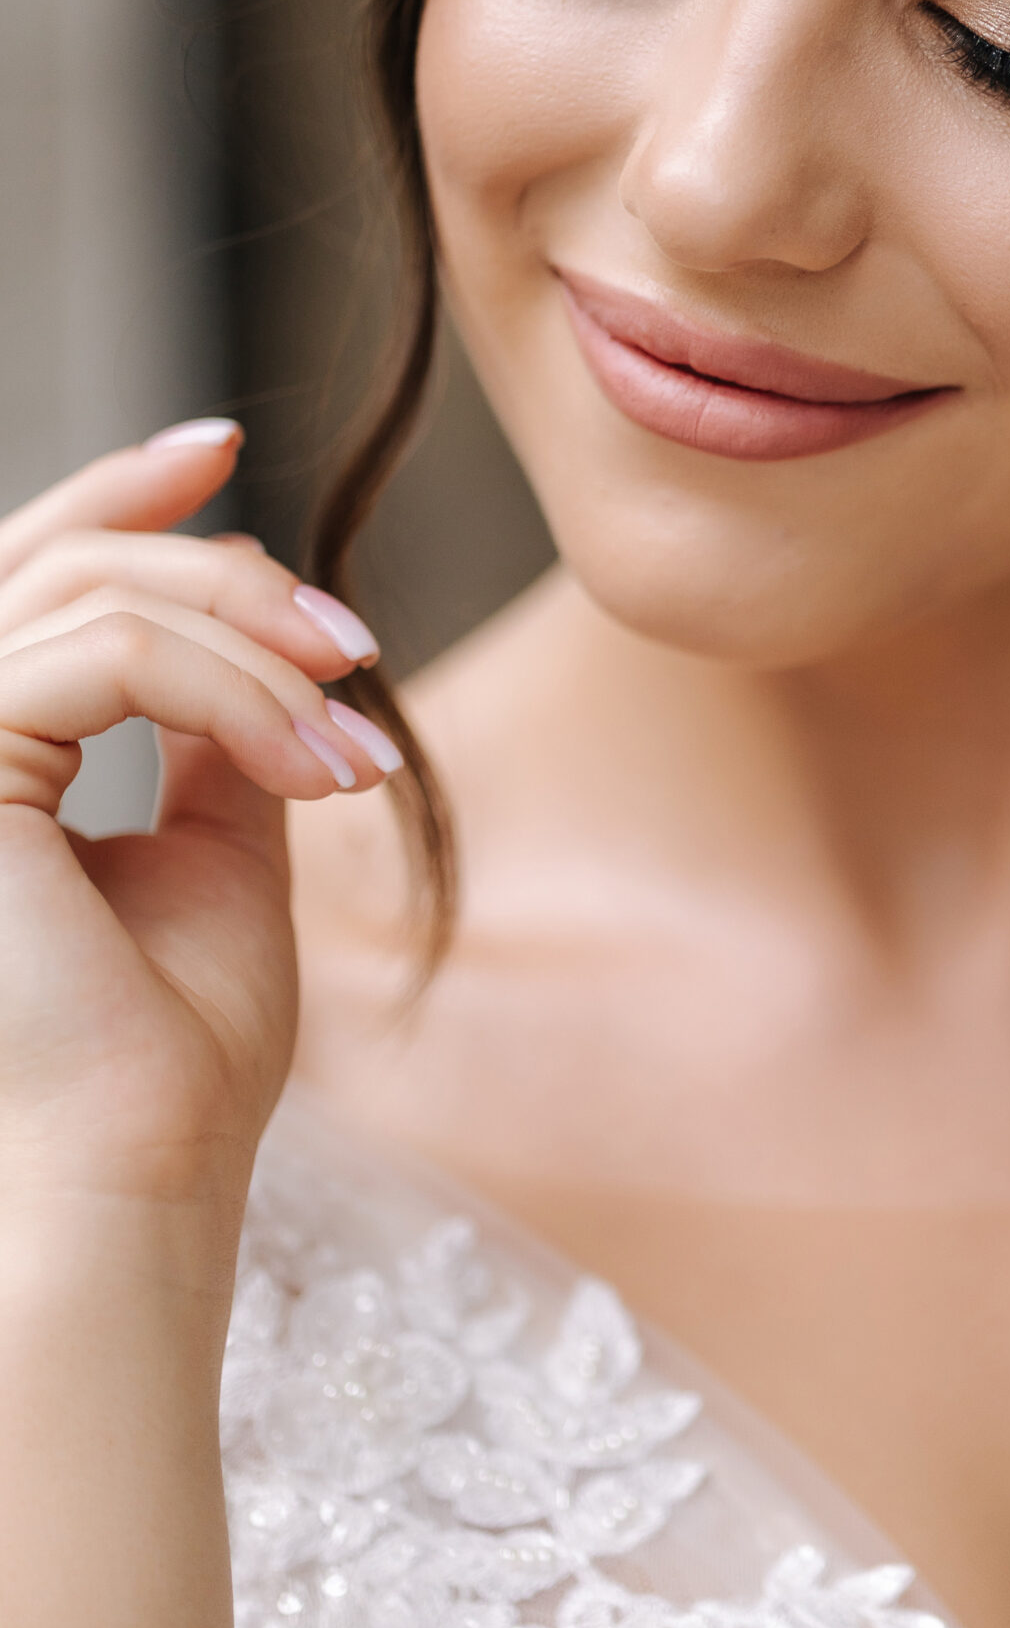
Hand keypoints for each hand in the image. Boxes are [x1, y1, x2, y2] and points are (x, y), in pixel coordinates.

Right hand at [0, 420, 399, 1255]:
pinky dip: (237, 694)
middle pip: (67, 566)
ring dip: (258, 653)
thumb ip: (210, 738)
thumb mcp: (208, 855)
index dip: (115, 497)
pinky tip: (322, 768)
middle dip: (231, 579)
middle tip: (357, 647)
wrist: (139, 1178)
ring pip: (98, 599)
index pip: (24, 581)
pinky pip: (111, 659)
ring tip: (356, 745)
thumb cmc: (169, 1059)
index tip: (225, 449)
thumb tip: (257, 639)